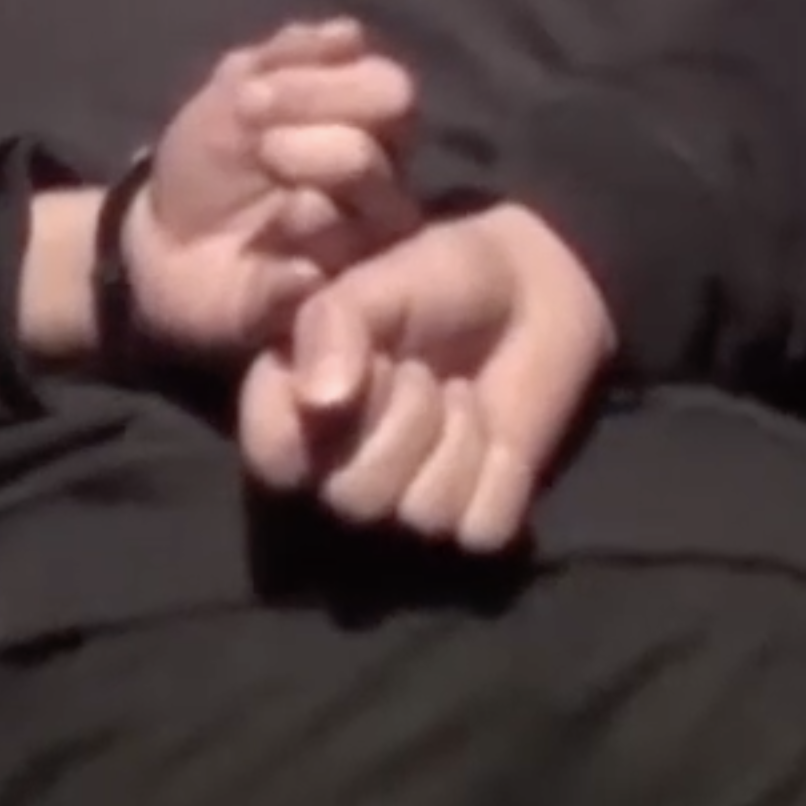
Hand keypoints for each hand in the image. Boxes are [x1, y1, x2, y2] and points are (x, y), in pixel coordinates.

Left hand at [115, 21, 423, 356]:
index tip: (248, 92)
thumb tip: (347, 35)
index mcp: (369, 127)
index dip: (322, 83)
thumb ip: (286, 57)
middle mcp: (384, 182)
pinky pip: (336, 269)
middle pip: (392, 134)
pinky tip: (262, 244)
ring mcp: (369, 245)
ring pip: (378, 203)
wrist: (161, 241)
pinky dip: (294, 248)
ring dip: (310, 177)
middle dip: (316, 117)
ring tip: (264, 179)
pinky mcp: (341, 299)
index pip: (390, 88)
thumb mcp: (233, 91)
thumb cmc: (210, 158)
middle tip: (258, 138)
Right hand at [236, 203, 613, 551]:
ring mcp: (407, 496)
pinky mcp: (475, 516)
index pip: (274, 460)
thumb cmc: (437, 279)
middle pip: (354, 498)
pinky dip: (500, 473)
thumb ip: (333, 327)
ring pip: (421, 514)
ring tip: (460, 391)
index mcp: (297, 408)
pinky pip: (480, 526)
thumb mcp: (376, 282)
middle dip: (406, 420)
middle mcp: (342, 465)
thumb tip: (321, 401)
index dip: (316, 422)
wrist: (531, 292)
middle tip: (423, 369)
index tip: (365, 362)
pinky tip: (495, 430)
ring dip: (457, 439)